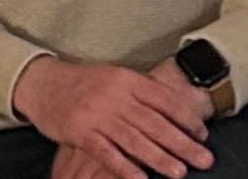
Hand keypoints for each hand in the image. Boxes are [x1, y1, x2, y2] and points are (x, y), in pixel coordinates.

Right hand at [12, 55, 211, 178]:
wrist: (43, 83)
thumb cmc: (84, 82)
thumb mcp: (114, 77)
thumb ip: (141, 92)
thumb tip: (176, 108)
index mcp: (126, 79)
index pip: (164, 99)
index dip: (186, 118)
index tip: (202, 134)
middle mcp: (115, 96)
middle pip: (155, 123)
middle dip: (182, 144)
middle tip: (205, 160)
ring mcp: (97, 114)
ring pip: (134, 140)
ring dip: (159, 158)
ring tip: (180, 172)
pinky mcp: (81, 132)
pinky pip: (107, 153)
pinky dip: (124, 167)